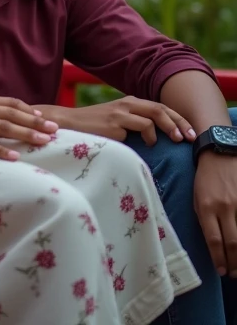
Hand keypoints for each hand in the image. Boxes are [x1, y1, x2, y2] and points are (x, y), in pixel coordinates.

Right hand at [0, 93, 58, 160]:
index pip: (10, 103)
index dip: (29, 111)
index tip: (46, 118)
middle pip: (12, 114)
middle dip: (35, 122)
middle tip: (54, 131)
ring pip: (3, 127)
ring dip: (25, 134)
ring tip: (43, 142)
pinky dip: (1, 149)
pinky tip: (14, 156)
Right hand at [46, 97, 195, 144]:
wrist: (68, 124)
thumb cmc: (94, 128)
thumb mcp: (118, 123)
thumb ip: (135, 124)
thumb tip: (160, 138)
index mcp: (130, 103)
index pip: (161, 107)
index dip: (178, 119)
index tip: (191, 134)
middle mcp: (127, 104)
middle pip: (160, 109)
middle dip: (178, 124)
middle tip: (187, 139)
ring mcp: (120, 113)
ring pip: (152, 118)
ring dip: (163, 131)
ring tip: (169, 143)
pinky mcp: (113, 124)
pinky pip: (137, 130)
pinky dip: (145, 138)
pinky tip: (143, 146)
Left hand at [194, 152, 236, 277]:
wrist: (220, 154)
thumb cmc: (205, 178)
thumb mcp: (196, 197)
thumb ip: (203, 218)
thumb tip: (212, 242)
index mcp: (206, 207)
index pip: (214, 240)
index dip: (219, 258)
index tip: (221, 271)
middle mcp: (224, 207)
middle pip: (232, 243)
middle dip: (234, 263)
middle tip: (233, 274)